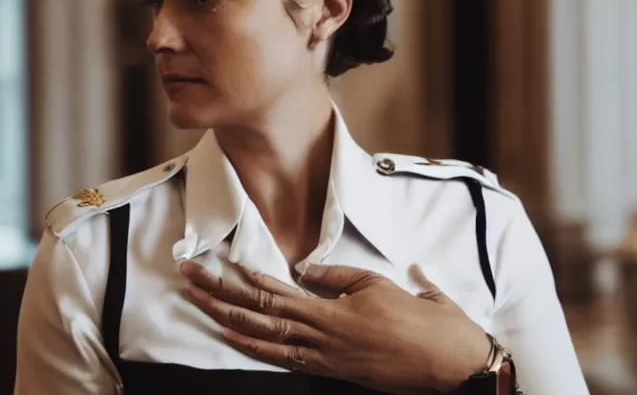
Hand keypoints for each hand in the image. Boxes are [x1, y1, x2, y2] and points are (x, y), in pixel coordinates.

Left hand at [180, 262, 492, 393]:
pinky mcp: (332, 371)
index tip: (221, 266)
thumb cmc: (422, 320)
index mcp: (333, 311)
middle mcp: (320, 335)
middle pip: (259, 314)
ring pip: (264, 338)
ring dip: (227, 320)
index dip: (246, 280)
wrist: (447, 364)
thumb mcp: (380, 284)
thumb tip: (305, 267)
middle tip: (189, 280)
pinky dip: (255, 349)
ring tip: (199, 306)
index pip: (279, 293)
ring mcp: (322, 357)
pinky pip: (285, 360)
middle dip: (219, 296)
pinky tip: (234, 338)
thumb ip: (339, 276)